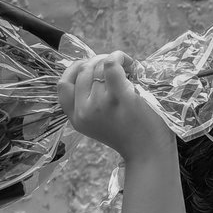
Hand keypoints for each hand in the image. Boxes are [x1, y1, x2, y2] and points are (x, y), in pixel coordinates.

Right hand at [55, 51, 173, 159]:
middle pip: (82, 72)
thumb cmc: (132, 136)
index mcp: (77, 118)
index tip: (88, 65)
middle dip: (97, 61)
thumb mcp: (100, 124)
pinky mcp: (118, 97)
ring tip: (127, 66)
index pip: (63, 85)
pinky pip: (110, 65)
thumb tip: (91, 68)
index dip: (74, 69)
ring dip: (112, 59)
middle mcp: (84, 112)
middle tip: (115, 64)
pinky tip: (129, 63)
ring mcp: (100, 104)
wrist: (149, 154)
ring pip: (98, 67)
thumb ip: (90, 103)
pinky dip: (119, 57)